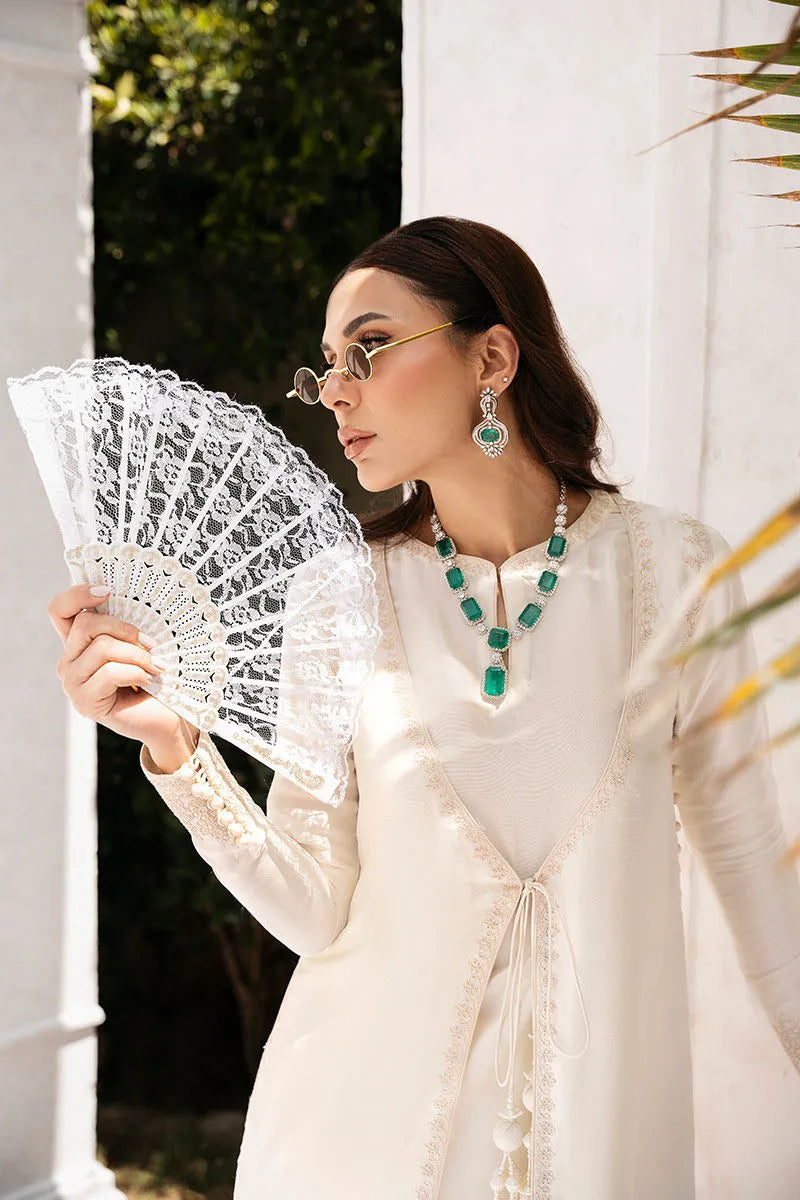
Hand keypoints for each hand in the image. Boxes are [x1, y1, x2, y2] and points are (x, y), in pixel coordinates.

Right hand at [48, 582, 197, 750]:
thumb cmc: (154, 676)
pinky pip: (109, 672)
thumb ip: (126, 625)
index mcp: (78, 643)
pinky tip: (149, 680)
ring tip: (155, 666)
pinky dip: (136, 672)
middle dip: (125, 629)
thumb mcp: (138, 644)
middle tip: (151, 643)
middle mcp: (68, 661)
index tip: (108, 590)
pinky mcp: (84, 701)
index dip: (78, 595)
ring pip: (102, 648)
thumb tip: (135, 599)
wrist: (164, 716)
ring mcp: (72, 682)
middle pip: (86, 624)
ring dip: (137, 655)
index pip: (59, 610)